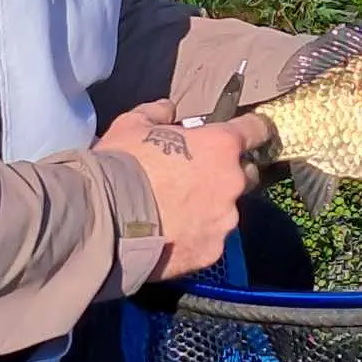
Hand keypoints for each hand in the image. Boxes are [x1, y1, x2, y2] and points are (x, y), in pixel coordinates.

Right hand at [94, 100, 274, 280]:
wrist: (106, 220)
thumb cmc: (122, 164)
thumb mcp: (132, 125)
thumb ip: (157, 113)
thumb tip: (168, 109)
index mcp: (220, 146)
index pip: (256, 130)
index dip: (252, 130)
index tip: (247, 133)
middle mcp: (232, 182)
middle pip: (246, 175)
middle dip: (228, 174)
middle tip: (196, 178)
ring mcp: (224, 220)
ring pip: (227, 211)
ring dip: (210, 208)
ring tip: (176, 214)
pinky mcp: (211, 251)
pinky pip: (209, 240)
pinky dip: (195, 237)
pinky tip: (170, 236)